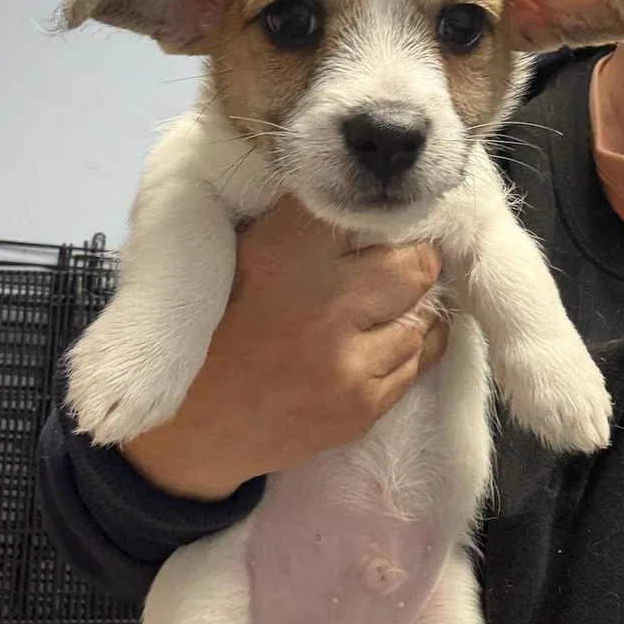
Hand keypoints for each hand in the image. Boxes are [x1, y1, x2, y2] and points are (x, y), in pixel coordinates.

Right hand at [120, 196, 447, 499]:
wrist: (198, 426)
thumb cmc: (222, 329)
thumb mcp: (244, 257)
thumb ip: (300, 227)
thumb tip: (359, 198)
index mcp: (283, 254)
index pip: (360, 211)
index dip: (375, 214)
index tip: (377, 221)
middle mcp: (321, 304)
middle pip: (415, 263)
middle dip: (413, 259)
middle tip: (398, 262)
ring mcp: (347, 362)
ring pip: (424, 315)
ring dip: (413, 306)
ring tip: (389, 304)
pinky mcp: (362, 407)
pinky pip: (417, 361)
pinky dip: (408, 346)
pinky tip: (385, 339)